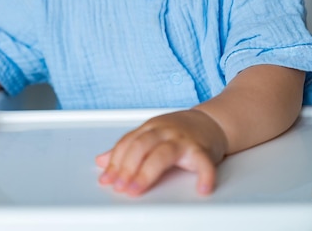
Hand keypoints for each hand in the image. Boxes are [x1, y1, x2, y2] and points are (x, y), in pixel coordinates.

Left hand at [96, 109, 226, 195]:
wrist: (210, 122)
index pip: (128, 143)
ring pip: (164, 153)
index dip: (115, 162)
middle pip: (141, 145)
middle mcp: (165, 131)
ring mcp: (183, 139)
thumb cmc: (178, 132)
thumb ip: (127, 147)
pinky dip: (204, 175)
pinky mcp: (202, 149)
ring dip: (147, 172)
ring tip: (137, 189)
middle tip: (119, 186)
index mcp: (150, 128)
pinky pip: (203, 162)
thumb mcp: (150, 134)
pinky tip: (200, 188)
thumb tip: (101, 161)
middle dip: (127, 167)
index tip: (107, 179)